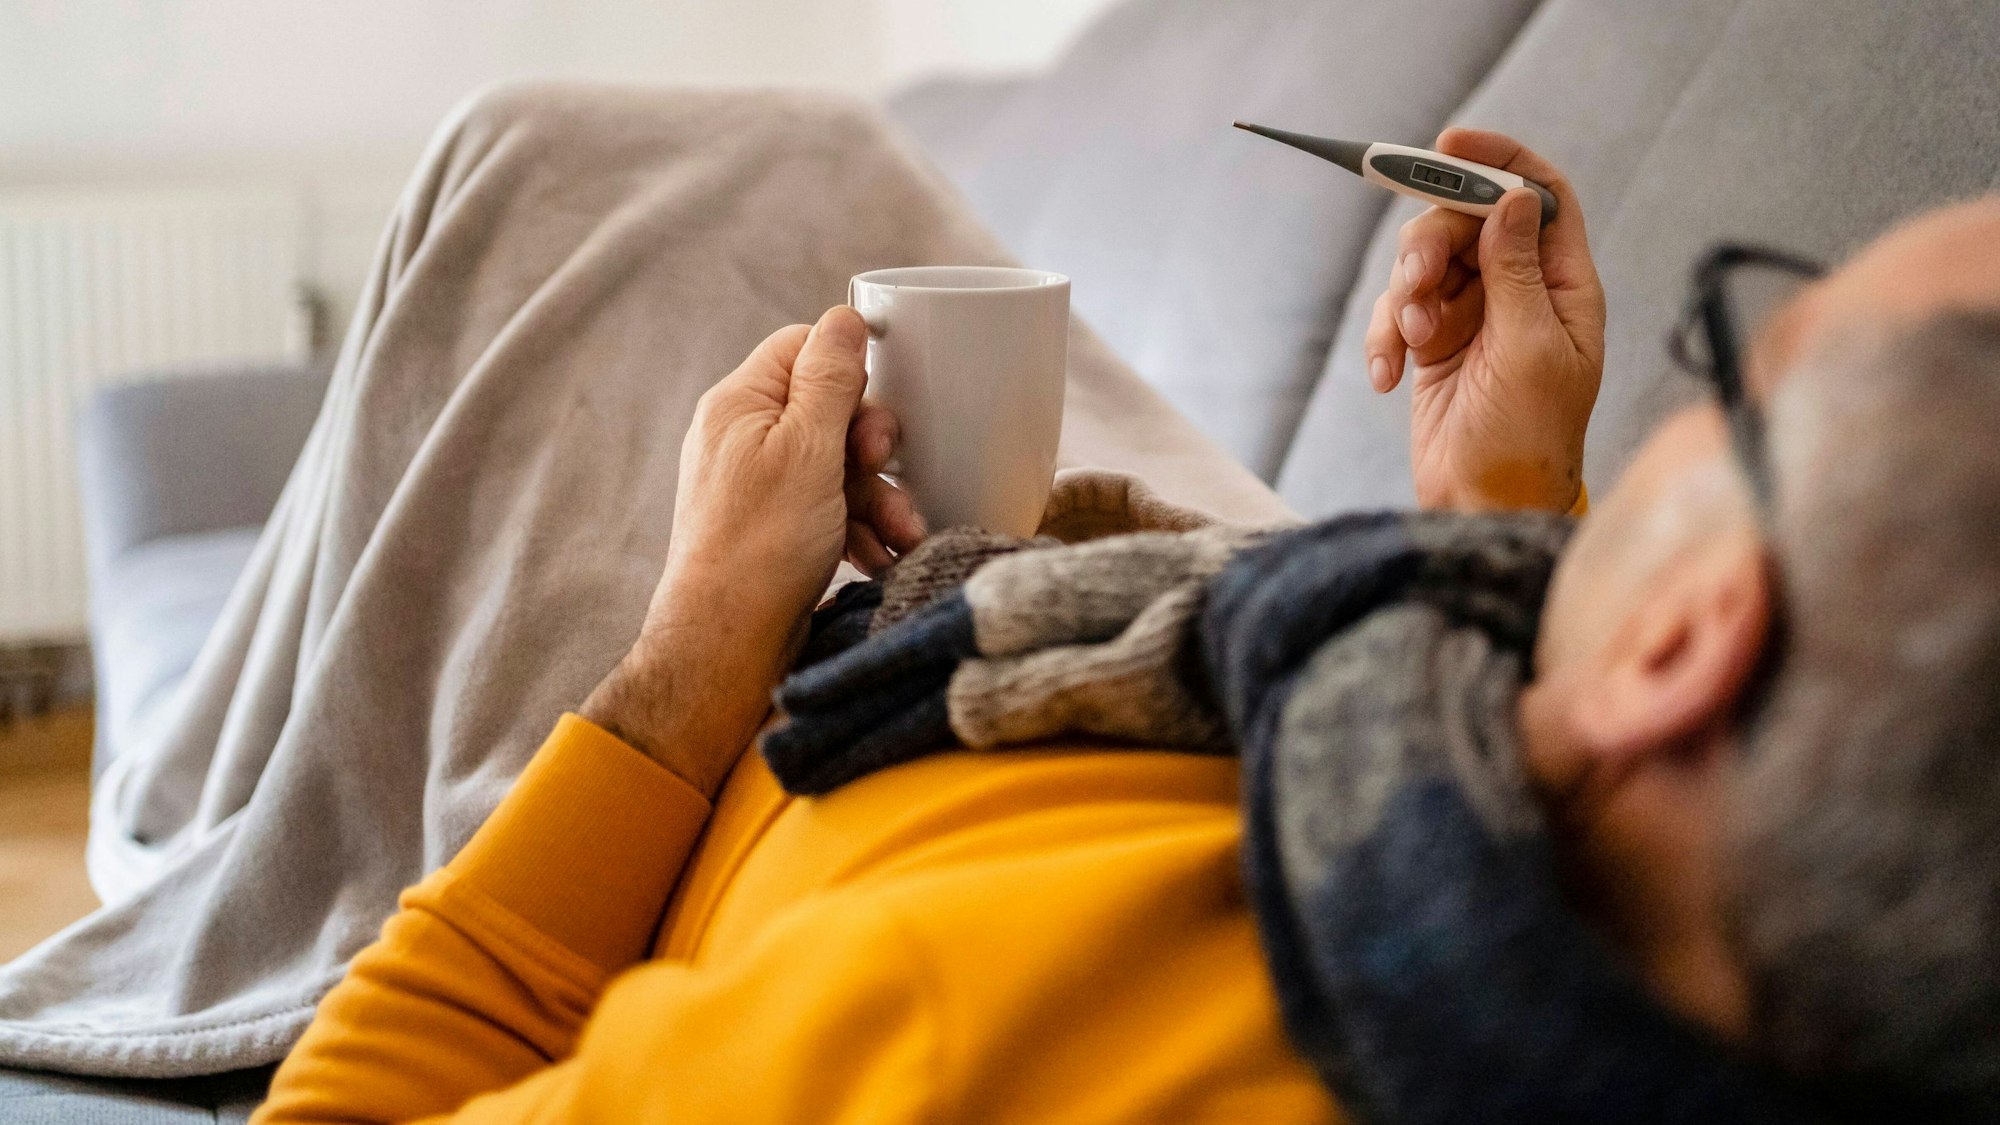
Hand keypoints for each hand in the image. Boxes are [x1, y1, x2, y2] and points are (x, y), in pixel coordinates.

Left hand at [583, 307, 923, 791]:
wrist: (728, 644)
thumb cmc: (763, 544)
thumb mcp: (808, 449)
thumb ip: (830, 379)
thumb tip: (844, 317)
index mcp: (739, 403)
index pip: (802, 348)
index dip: (849, 371)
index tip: (876, 407)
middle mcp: (742, 437)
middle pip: (828, 409)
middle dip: (871, 447)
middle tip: (884, 468)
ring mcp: (757, 485)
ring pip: (836, 465)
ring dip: (877, 495)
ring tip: (903, 533)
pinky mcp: (774, 529)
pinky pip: (827, 508)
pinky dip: (859, 527)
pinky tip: (882, 556)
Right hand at [1364, 128, 1604, 512]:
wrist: (1484, 505)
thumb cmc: (1528, 440)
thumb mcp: (1530, 349)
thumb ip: (1518, 270)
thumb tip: (1513, 198)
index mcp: (1564, 285)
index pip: (1540, 196)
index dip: (1500, 160)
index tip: (1450, 144)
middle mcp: (1520, 291)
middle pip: (1465, 221)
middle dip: (1430, 244)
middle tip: (1415, 282)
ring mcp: (1473, 315)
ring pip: (1424, 263)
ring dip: (1404, 296)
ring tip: (1409, 341)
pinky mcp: (1432, 343)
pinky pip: (1397, 312)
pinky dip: (1385, 336)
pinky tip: (1389, 376)